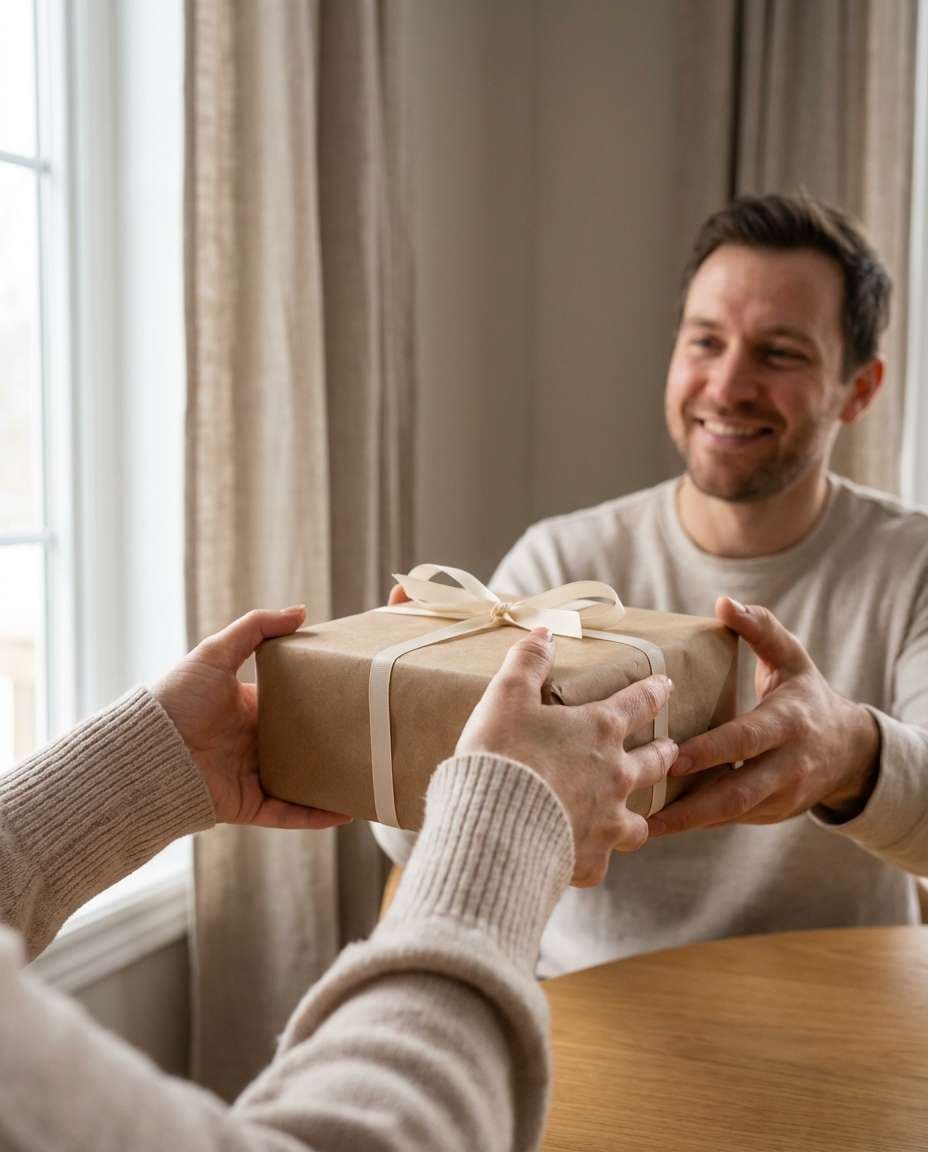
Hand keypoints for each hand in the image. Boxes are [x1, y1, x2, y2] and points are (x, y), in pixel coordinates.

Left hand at [153, 607, 351, 830]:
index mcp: (249, 708)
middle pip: (302, 744)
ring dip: (331, 783)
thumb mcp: (215, 652)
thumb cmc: (177, 698)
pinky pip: (289, 814)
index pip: (293, 704)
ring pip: (302, 781)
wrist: (148, 750)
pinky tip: (345, 812)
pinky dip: (315, 815)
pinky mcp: (249, 805)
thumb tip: (301, 611)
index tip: (353, 694)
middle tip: (371, 735)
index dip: (320, 699)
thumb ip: (256, 628)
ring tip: (368, 778)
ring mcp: (252, 776)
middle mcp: (253, 743)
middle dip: (332, 743)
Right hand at [456, 627, 677, 885]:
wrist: (494, 825)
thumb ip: (528, 662)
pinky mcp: (591, 861)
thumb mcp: (506, 696)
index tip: (667, 686)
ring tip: (633, 817)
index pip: (639, 702)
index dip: (654, 691)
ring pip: (638, 822)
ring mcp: (608, 823)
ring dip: (637, 815)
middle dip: (664, 753)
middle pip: (654, 762)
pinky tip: (581, 858)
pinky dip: (591, 857)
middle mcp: (616, 776)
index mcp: (599, 730)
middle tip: (670, 750)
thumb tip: (544, 633)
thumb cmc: (502, 753)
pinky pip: (600, 861)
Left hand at [647, 597, 879, 838]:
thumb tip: (723, 602)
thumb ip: (760, 628)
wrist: (851, 750)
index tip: (671, 756)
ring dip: (686, 822)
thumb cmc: (807, 694)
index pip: (746, 740)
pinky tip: (658, 824)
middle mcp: (789, 766)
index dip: (710, 751)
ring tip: (639, 826)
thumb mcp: (791, 657)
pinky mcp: (771, 815)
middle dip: (691, 805)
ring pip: (731, 814)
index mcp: (789, 723)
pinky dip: (697, 823)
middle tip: (644, 810)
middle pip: (738, 792)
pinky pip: (730, 820)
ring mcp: (782, 796)